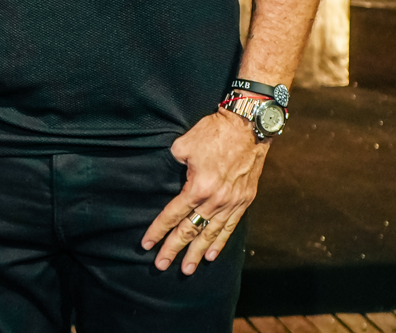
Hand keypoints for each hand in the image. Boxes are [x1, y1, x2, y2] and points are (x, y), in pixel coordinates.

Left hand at [141, 109, 268, 274]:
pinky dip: (220, 242)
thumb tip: (175, 175)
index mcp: (198, 187)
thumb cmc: (214, 132)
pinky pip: (230, 226)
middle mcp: (215, 200)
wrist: (248, 126)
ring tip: (187, 269)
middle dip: (174, 249)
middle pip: (190, 230)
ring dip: (197, 252)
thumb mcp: (184, 145)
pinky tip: (211, 255)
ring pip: (211, 233)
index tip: (147, 244)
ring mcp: (232, 202)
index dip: (158, 230)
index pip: (173, 214)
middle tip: (161, 265)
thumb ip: (176, 164)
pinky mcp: (244, 200)